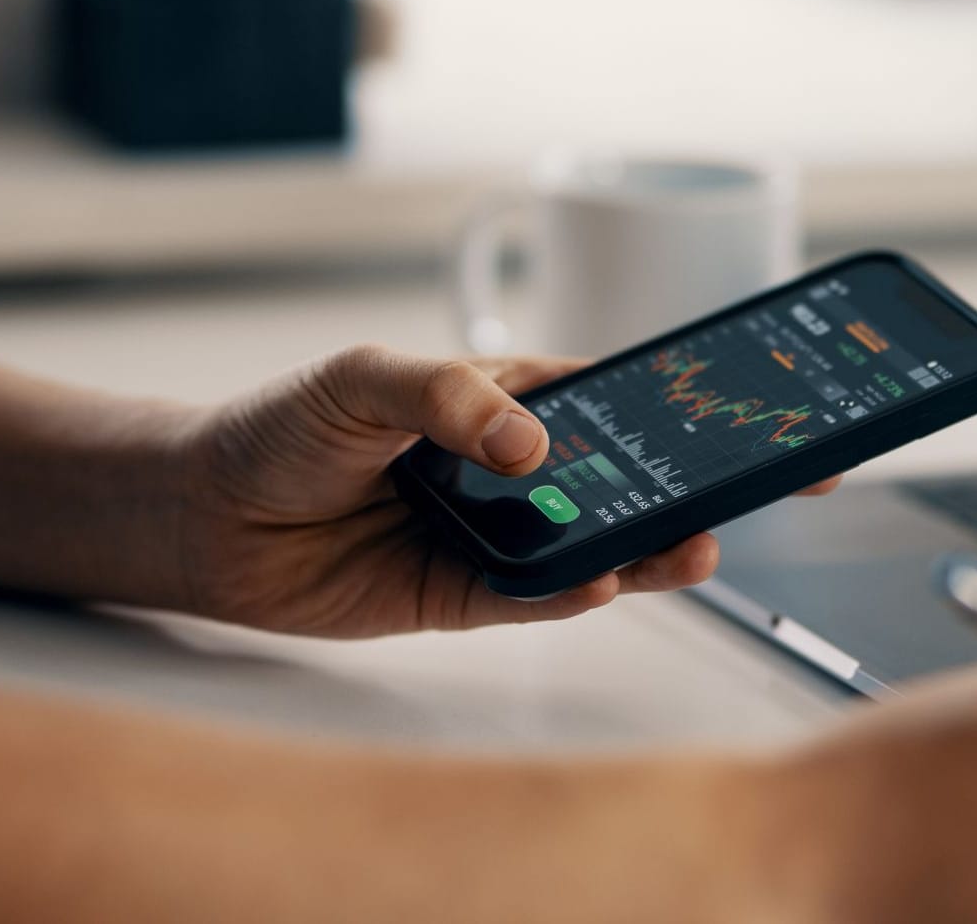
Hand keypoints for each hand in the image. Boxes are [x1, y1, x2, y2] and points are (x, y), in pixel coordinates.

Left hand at [179, 345, 837, 637]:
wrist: (208, 516)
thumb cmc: (287, 426)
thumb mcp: (369, 378)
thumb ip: (453, 400)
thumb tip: (535, 446)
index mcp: (513, 400)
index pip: (621, 400)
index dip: (692, 405)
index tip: (760, 410)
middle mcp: (519, 471)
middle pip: (629, 478)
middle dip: (700, 484)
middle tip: (768, 485)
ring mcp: (500, 535)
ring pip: (598, 545)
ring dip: (652, 547)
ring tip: (696, 544)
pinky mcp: (468, 596)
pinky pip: (536, 598)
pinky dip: (574, 593)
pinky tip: (605, 580)